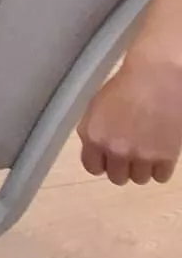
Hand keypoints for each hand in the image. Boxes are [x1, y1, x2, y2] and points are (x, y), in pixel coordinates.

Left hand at [78, 55, 181, 184]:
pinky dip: (161, 168)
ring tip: (147, 148)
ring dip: (143, 167)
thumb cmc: (125, 87)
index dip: (102, 163)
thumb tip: (97, 150)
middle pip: (117, 177)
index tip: (108, 158)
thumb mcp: (97, 108)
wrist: (157, 78)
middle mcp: (114, 150)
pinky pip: (160, 177)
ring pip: (139, 179)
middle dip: (123, 167)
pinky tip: (161, 151)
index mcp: (93, 136)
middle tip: (131, 152)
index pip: (92, 167)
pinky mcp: (165, 158)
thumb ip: (95, 132)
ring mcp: (140, 156)